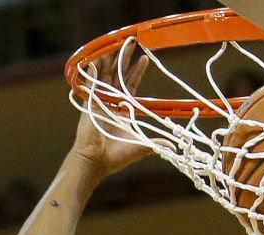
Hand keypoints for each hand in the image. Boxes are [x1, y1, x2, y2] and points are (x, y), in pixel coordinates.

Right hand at [72, 45, 151, 178]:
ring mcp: (98, 102)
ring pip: (105, 75)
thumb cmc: (115, 158)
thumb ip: (156, 144)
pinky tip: (96, 56)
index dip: (137, 72)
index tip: (144, 58)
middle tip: (131, 42)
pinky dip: (93, 69)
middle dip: (124, 59)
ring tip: (116, 43)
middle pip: (117, 75)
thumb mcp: (140, 147)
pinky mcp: (88, 103)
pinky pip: (91, 82)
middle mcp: (110, 103)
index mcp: (122, 111)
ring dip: (110, 59)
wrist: (95, 162)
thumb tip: (174, 149)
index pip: (130, 85)